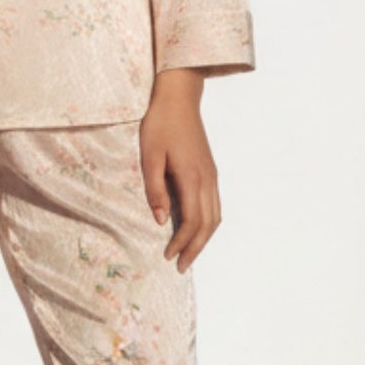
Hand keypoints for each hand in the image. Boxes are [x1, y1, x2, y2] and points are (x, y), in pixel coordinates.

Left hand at [140, 69, 221, 272]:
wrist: (179, 97)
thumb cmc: (160, 124)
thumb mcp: (149, 156)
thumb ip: (155, 189)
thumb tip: (162, 220)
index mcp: (192, 177)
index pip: (192, 221)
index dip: (181, 243)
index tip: (168, 256)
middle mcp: (207, 179)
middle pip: (208, 225)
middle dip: (196, 249)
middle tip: (181, 267)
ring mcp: (212, 175)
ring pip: (215, 217)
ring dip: (203, 239)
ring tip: (189, 253)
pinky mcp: (210, 171)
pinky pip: (215, 205)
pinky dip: (207, 223)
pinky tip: (195, 229)